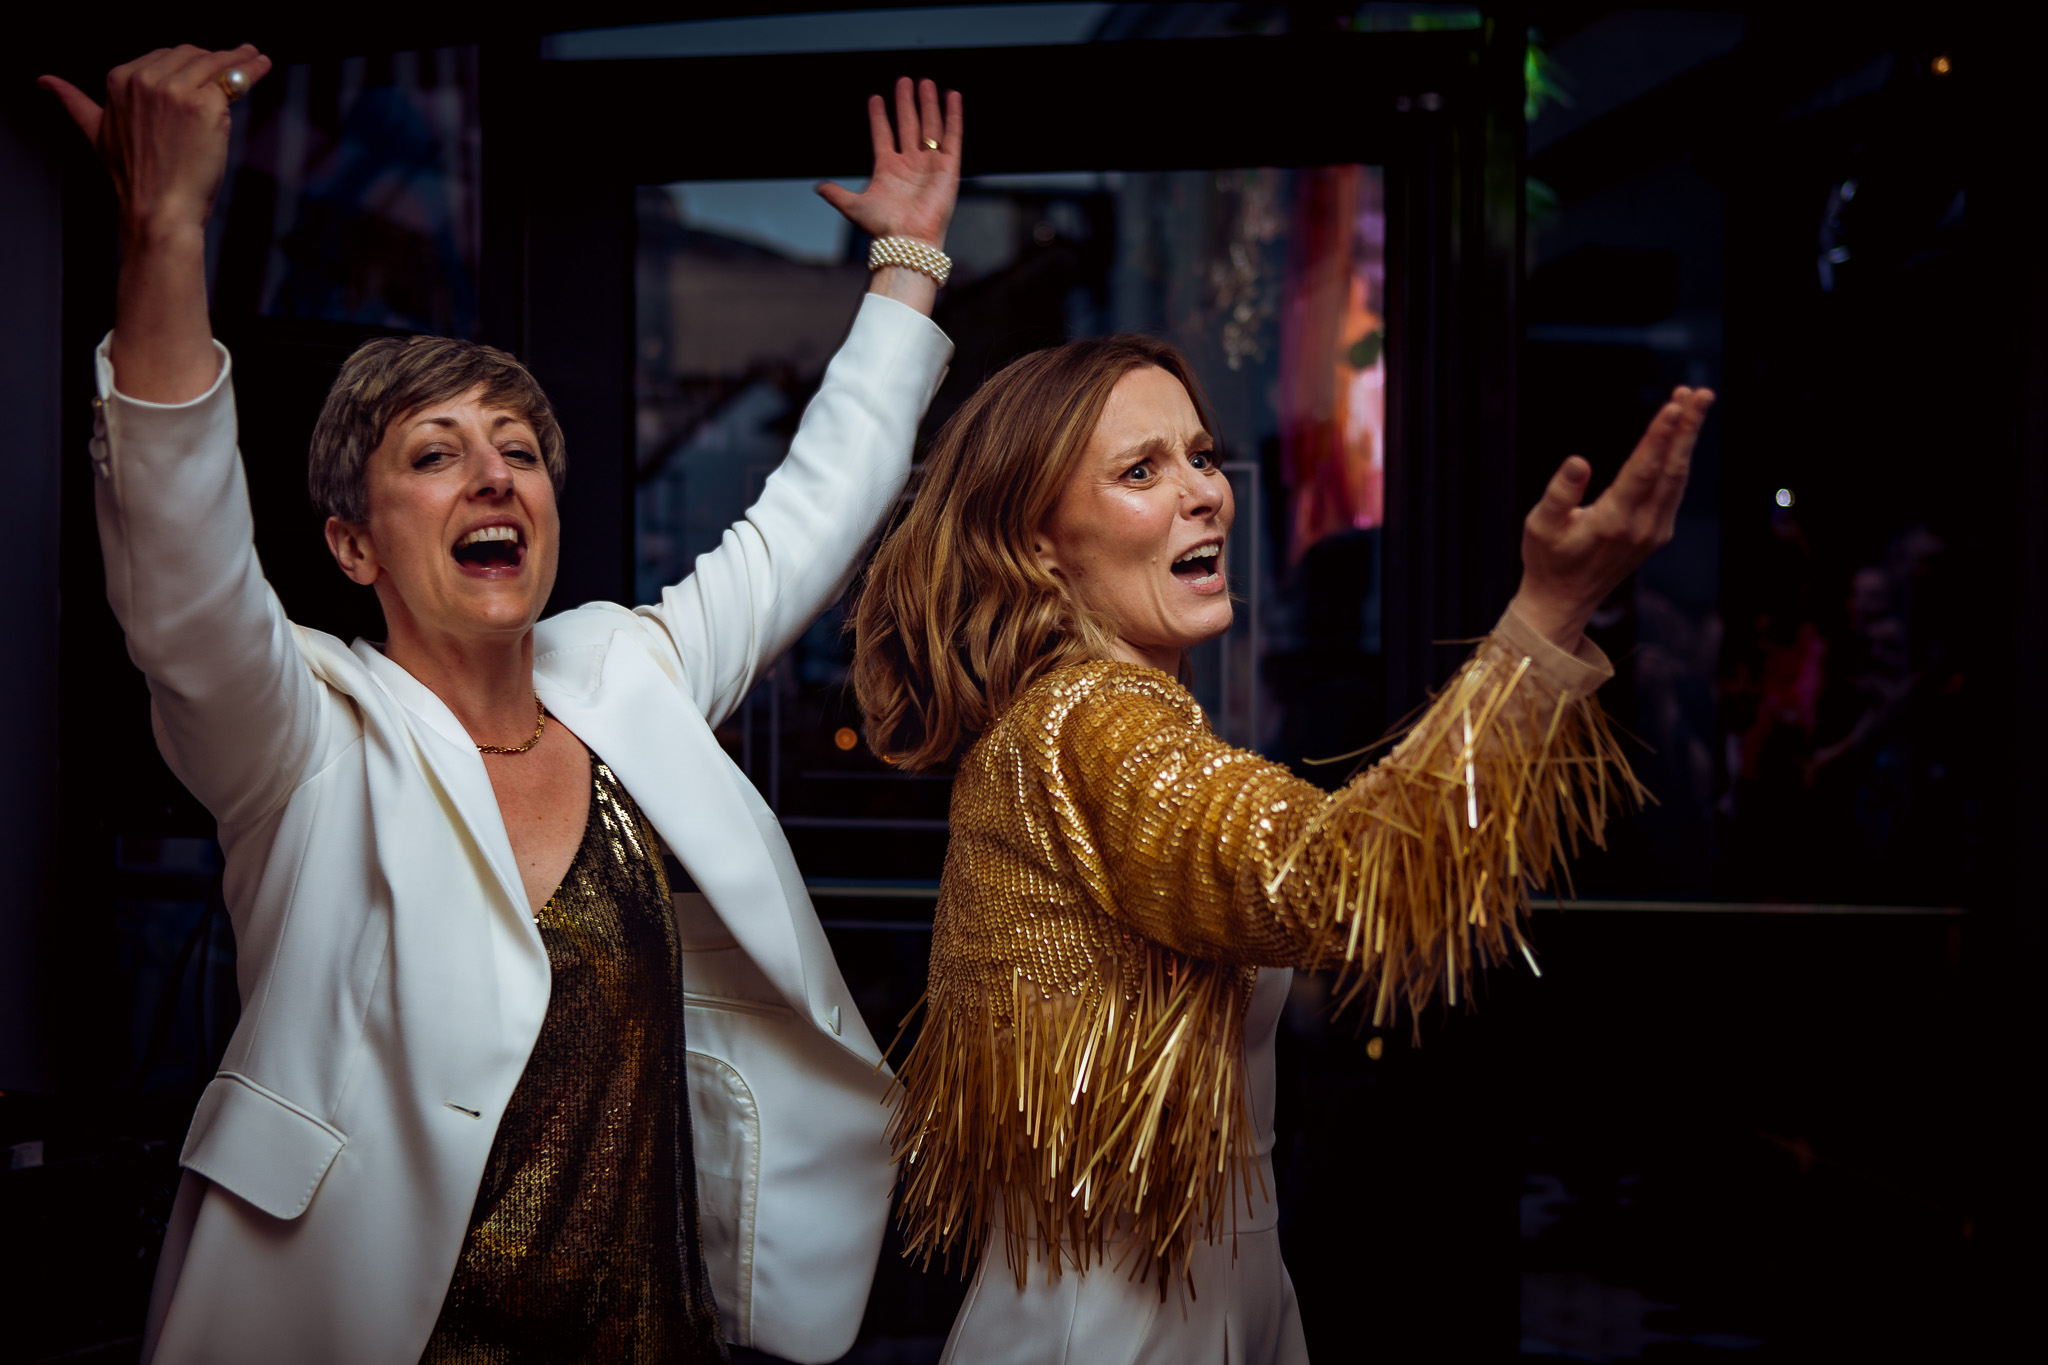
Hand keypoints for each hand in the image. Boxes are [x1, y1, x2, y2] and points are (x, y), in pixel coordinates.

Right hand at [39, 44, 272, 240]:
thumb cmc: (134, 178)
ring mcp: (177, 91)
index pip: (164, 56)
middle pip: (191, 54)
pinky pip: (234, 80)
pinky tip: (261, 65)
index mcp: (120, 79)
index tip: (209, 64)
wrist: (157, 209)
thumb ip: (74, 102)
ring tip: (257, 57)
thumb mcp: (95, 132)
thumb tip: (46, 82)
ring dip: (239, 58)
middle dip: (215, 58)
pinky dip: (252, 70)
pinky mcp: (206, 106)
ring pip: (214, 63)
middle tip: (241, 57)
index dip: (190, 61)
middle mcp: (146, 79)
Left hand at [817, 77, 961, 248]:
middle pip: (908, 125)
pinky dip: (953, 116)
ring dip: (927, 104)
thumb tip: (818, 187)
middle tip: (904, 80)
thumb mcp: (853, 206)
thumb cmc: (882, 228)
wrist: (908, 241)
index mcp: (888, 170)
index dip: (879, 117)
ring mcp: (930, 165)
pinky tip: (951, 96)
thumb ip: (836, 193)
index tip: (875, 98)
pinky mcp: (948, 168)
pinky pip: (953, 137)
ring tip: (924, 82)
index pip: (882, 135)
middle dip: (906, 103)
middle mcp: (910, 165)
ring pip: (930, 127)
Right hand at [1512, 386, 1716, 649]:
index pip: (1644, 471)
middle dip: (1688, 428)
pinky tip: (1680, 438)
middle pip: (1672, 469)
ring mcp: (1654, 532)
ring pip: (1678, 477)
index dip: (1660, 436)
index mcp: (1613, 522)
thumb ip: (1558, 494)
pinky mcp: (1658, 534)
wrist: (1564, 601)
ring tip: (1691, 402)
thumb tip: (1578, 461)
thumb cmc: (1547, 559)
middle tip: (1701, 392)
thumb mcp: (1540, 526)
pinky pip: (1674, 489)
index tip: (1675, 406)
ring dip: (1687, 439)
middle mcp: (1642, 527)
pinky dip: (1680, 459)